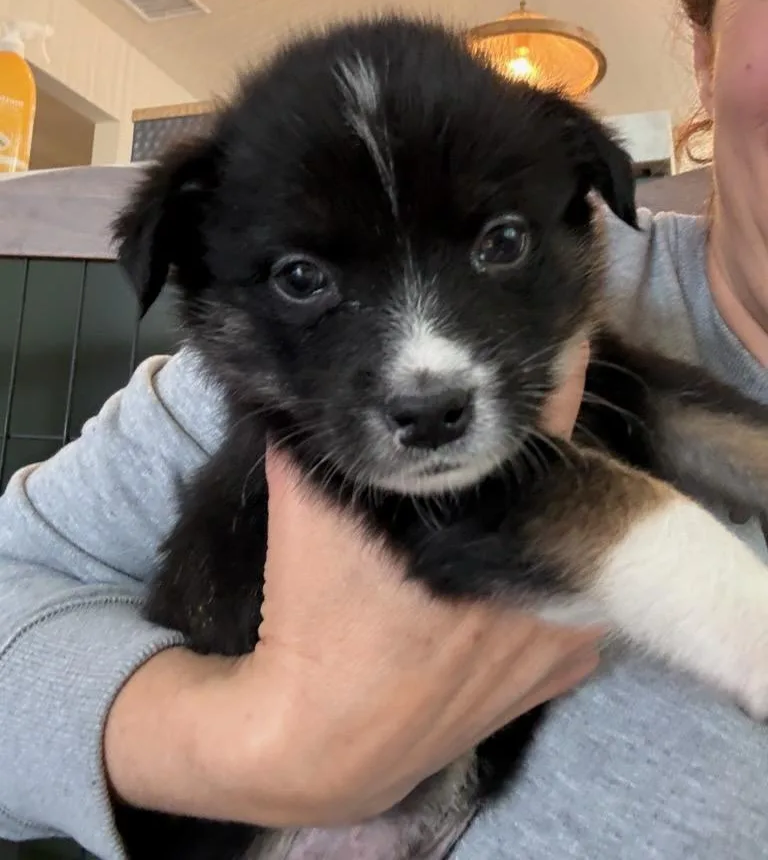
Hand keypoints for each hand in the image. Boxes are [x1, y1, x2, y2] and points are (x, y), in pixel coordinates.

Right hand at [105, 341, 599, 827]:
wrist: (322, 741)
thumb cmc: (317, 620)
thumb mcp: (305, 515)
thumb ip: (311, 442)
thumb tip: (302, 386)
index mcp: (498, 528)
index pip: (545, 429)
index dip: (536, 385)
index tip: (530, 350)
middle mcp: (549, 578)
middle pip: (569, 484)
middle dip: (539, 453)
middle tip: (502, 427)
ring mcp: (563, 633)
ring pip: (578, 541)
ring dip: (554, 512)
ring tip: (508, 494)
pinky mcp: (560, 676)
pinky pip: (578, 602)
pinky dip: (556, 576)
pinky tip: (515, 565)